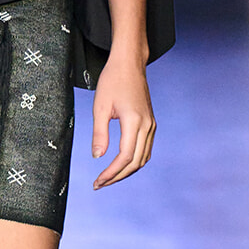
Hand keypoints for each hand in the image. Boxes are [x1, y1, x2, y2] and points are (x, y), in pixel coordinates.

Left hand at [91, 54, 155, 187]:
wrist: (129, 64)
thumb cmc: (112, 81)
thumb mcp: (100, 107)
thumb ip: (99, 133)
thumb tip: (97, 156)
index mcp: (134, 121)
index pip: (125, 156)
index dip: (111, 172)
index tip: (98, 181)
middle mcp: (147, 125)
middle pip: (135, 162)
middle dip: (117, 176)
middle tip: (99, 184)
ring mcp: (151, 125)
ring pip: (143, 158)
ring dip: (126, 171)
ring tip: (108, 178)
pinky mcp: (150, 123)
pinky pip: (145, 149)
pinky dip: (134, 161)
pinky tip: (120, 165)